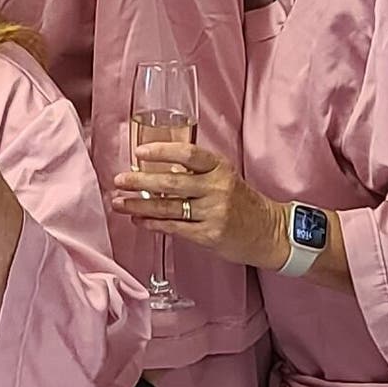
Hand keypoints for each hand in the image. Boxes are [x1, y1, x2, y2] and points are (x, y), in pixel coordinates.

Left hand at [111, 140, 289, 270]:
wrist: (269, 231)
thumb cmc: (241, 202)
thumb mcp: (224, 178)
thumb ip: (194, 173)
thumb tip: (154, 171)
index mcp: (220, 168)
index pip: (188, 154)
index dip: (162, 151)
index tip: (139, 152)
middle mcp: (217, 188)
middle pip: (172, 183)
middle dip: (140, 181)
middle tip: (119, 180)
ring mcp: (214, 212)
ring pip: (169, 208)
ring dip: (139, 206)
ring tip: (119, 203)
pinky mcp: (210, 235)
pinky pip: (175, 228)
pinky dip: (153, 224)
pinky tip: (139, 220)